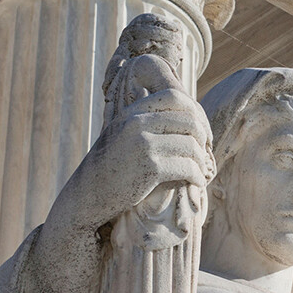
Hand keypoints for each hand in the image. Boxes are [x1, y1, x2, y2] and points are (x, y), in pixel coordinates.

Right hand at [50, 87, 213, 237]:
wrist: (87, 194)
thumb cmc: (112, 166)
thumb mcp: (123, 134)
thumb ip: (147, 121)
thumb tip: (186, 113)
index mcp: (133, 112)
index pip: (176, 98)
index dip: (196, 114)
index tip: (201, 133)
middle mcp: (137, 123)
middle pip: (190, 122)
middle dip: (203, 140)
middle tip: (205, 156)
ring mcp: (143, 144)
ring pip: (192, 146)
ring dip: (201, 161)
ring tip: (200, 171)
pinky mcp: (150, 168)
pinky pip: (188, 167)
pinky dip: (197, 176)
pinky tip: (196, 182)